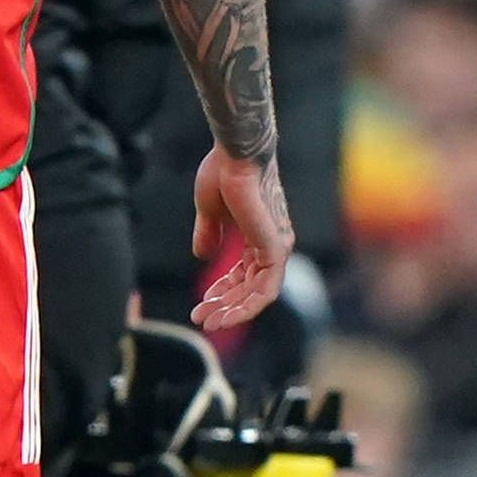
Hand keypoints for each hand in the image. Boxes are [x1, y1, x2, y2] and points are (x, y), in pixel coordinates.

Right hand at [188, 148, 292, 329]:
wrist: (235, 154)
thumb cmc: (224, 172)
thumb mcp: (210, 211)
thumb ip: (209, 233)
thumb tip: (203, 255)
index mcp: (259, 235)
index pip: (244, 274)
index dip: (222, 291)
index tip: (201, 303)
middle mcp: (272, 244)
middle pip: (250, 288)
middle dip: (224, 306)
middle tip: (200, 318)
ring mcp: (276, 247)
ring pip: (258, 294)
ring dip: (233, 312)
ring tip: (209, 322)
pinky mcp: (275, 249)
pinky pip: (265, 290)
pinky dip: (245, 306)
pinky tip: (223, 314)